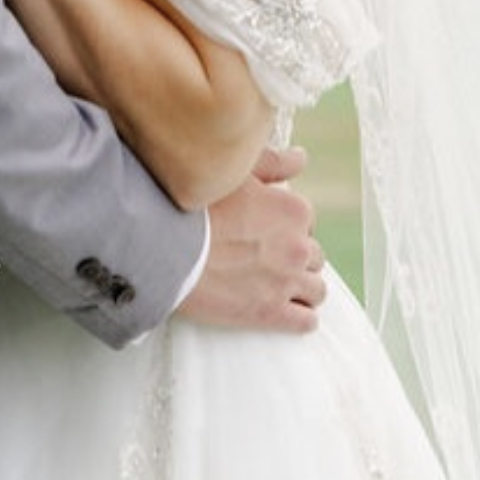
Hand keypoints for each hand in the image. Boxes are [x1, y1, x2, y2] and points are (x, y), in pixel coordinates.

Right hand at [176, 145, 326, 333]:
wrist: (163, 249)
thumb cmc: (193, 207)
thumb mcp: (234, 173)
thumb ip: (273, 164)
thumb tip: (300, 158)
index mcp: (293, 210)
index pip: (307, 223)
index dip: (286, 229)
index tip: (266, 235)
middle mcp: (299, 245)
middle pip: (313, 257)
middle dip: (294, 259)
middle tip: (267, 261)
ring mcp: (287, 282)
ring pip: (315, 290)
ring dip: (300, 289)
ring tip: (277, 288)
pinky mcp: (271, 313)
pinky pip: (306, 322)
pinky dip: (299, 318)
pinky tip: (285, 312)